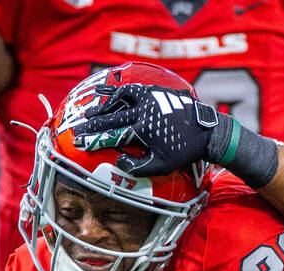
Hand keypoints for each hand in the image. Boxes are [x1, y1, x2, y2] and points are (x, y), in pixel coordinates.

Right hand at [73, 83, 218, 176]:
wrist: (206, 131)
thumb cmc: (184, 152)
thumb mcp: (163, 165)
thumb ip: (139, 167)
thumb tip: (119, 163)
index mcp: (143, 129)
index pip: (112, 135)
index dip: (94, 139)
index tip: (79, 142)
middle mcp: (143, 110)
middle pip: (111, 117)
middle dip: (92, 124)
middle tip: (78, 128)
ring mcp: (148, 98)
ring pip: (119, 98)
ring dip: (103, 106)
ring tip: (91, 113)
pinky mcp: (154, 91)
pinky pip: (130, 89)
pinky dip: (117, 92)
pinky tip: (109, 95)